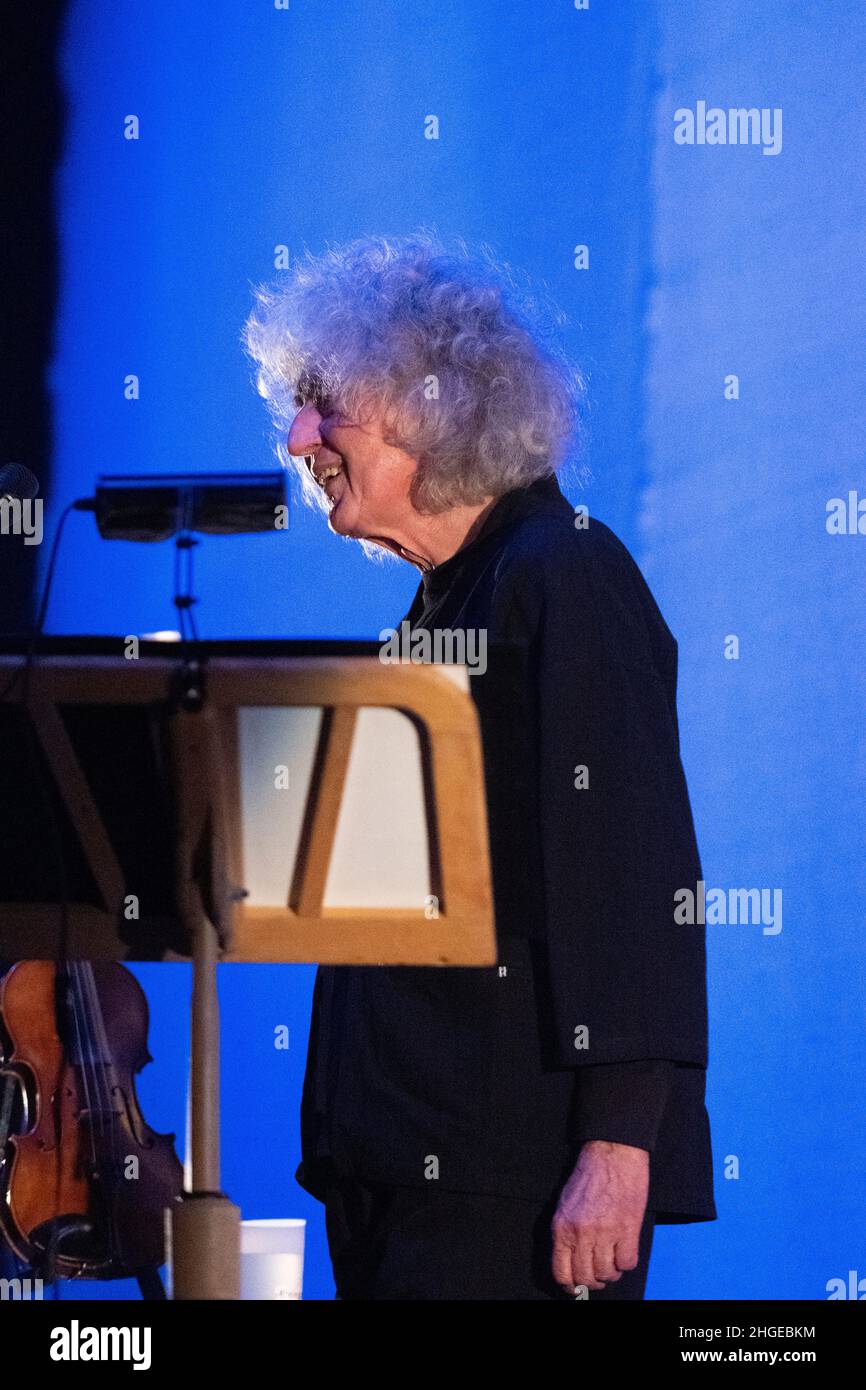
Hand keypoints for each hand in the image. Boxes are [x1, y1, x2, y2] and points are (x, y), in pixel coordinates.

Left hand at [551, 1140, 649, 1293]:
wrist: (612, 1153)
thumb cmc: (588, 1176)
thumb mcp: (565, 1205)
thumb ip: (566, 1233)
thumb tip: (571, 1262)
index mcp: (561, 1228)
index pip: (561, 1273)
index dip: (571, 1286)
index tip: (578, 1287)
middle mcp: (580, 1234)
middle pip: (585, 1278)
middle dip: (593, 1281)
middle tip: (600, 1273)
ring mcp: (604, 1233)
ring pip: (607, 1274)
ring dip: (612, 1272)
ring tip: (614, 1259)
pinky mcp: (627, 1228)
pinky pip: (628, 1263)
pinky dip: (627, 1261)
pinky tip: (626, 1248)